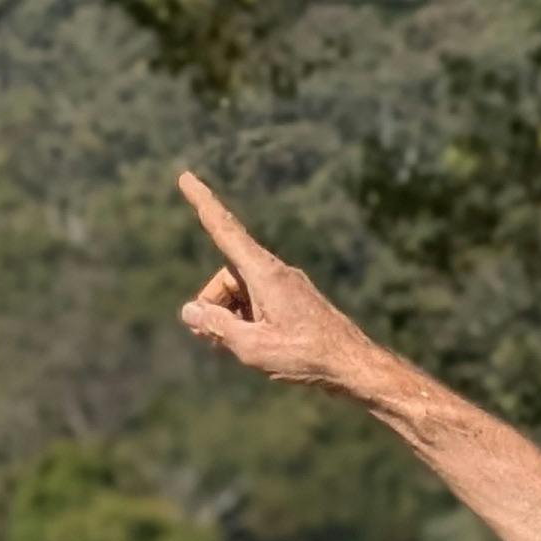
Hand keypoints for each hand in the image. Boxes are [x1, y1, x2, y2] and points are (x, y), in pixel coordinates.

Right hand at [176, 171, 381, 393]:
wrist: (354, 365)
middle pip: (228, 276)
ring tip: (237, 348)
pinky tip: (255, 344)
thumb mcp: (252, 345)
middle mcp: (276, 272)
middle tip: (210, 338)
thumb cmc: (306, 356)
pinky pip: (259, 301)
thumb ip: (217, 325)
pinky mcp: (295, 301)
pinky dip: (248, 319)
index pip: (224, 229)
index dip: (202, 203)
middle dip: (213, 304)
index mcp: (264, 273)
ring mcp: (287, 286)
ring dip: (230, 316)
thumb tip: (190, 310)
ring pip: (242, 292)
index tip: (185, 176)